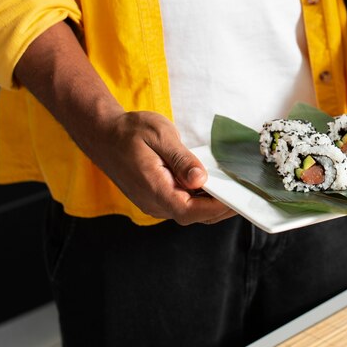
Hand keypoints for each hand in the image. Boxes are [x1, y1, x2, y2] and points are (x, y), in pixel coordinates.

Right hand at [88, 110, 236, 224]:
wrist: (102, 134)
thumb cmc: (129, 131)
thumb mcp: (159, 135)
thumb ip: (181, 159)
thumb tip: (200, 180)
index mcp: (154, 190)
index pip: (190, 210)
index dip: (216, 208)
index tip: (237, 199)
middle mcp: (154, 203)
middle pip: (194, 215)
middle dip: (220, 208)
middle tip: (244, 194)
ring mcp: (154, 203)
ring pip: (189, 212)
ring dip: (211, 204)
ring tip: (233, 189)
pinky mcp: (155, 198)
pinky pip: (182, 205)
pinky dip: (200, 199)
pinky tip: (212, 185)